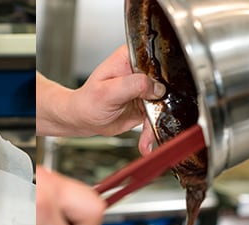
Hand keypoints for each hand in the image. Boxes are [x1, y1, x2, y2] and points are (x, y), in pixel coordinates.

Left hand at [37, 45, 162, 145]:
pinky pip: (156, 116)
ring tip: (147, 137)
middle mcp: (140, 71)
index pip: (154, 60)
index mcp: (130, 58)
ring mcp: (144, 88)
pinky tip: (145, 143)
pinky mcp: (146, 105)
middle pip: (163, 82)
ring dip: (156, 122)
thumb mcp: (107, 91)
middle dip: (161, 103)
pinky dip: (151, 131)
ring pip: (162, 102)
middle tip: (153, 119)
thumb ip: (132, 85)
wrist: (84, 119)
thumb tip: (156, 87)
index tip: (156, 95)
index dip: (160, 76)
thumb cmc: (88, 102)